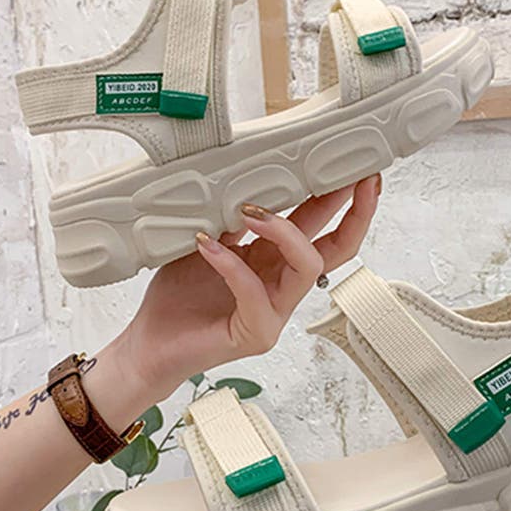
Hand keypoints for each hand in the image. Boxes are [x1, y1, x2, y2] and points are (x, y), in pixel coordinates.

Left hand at [114, 175, 380, 404]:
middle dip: (353, 212)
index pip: (324, 230)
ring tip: (252, 211)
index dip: (344, 201)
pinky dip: (230, 264)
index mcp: (276, 262)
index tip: (357, 168)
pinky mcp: (255, 332)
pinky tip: (206, 245)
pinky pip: (253, 291)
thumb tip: (246, 177)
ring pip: (306, 267)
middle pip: (338, 250)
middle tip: (357, 178)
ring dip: (284, 231)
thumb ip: (232, 219)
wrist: (152, 343)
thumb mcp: (208, 243)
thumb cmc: (179, 297)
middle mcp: (284, 286)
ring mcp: (275, 313)